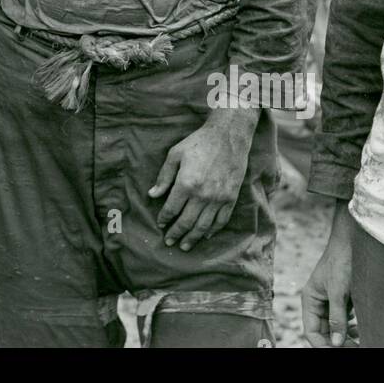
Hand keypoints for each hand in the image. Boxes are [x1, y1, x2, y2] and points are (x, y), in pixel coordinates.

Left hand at [147, 107, 256, 250]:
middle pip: (186, 222)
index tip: (161, 224)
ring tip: (185, 246)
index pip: (171, 209)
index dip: (164, 219)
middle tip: (169, 242)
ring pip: (203, 226)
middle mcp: (202, 195)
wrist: (228, 137)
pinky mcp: (231, 198)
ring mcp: (218, 199)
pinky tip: (205, 235)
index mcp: (186, 184)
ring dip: (192, 238)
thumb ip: (164, 177)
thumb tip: (152, 195)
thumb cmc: (198, 143)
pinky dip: (212, 230)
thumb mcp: (175, 154)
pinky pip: (221, 220)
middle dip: (176, 234)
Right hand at [301, 201, 357, 346]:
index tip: (338, 351)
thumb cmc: (341, 261)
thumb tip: (337, 343)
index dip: (322, 345)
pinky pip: (346, 321)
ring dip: (346, 338)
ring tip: (361, 343)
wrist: (354, 241)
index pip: (311, 331)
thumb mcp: (338, 291)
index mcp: (310, 300)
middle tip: (356, 348)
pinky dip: (353, 329)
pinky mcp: (346, 299)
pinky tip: (362, 332)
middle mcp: (319, 303)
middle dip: (337, 343)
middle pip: (324, 332)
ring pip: (337, 328)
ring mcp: (333, 302)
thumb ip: (337, 317)